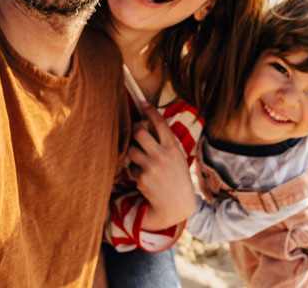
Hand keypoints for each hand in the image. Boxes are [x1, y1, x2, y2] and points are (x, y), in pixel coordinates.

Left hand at [128, 102, 195, 230]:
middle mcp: (162, 156)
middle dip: (134, 130)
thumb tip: (148, 124)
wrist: (177, 204)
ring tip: (140, 159)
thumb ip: (165, 143)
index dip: (150, 111)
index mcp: (173, 148)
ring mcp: (151, 167)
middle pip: (139, 133)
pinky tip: (143, 177)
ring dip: (133, 152)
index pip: (160, 123)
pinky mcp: (142, 179)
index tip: (143, 104)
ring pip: (131, 150)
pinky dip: (133, 170)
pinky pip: (130, 168)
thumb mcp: (177, 157)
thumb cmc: (177, 177)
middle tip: (135, 131)